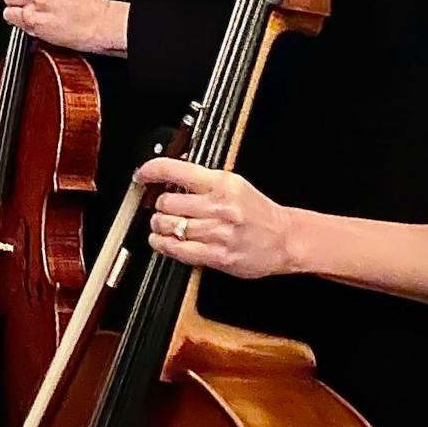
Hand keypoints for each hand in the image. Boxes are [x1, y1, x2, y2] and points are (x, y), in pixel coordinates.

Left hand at [135, 157, 295, 278]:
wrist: (286, 239)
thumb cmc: (260, 212)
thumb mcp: (234, 184)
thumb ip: (203, 180)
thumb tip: (171, 174)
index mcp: (222, 183)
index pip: (175, 170)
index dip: (152, 171)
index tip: (142, 175)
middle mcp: (219, 206)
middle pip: (167, 202)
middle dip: (159, 205)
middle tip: (160, 207)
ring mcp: (217, 232)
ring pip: (169, 226)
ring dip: (158, 226)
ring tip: (160, 224)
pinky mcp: (217, 256)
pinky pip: (179, 251)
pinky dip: (163, 245)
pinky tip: (160, 242)